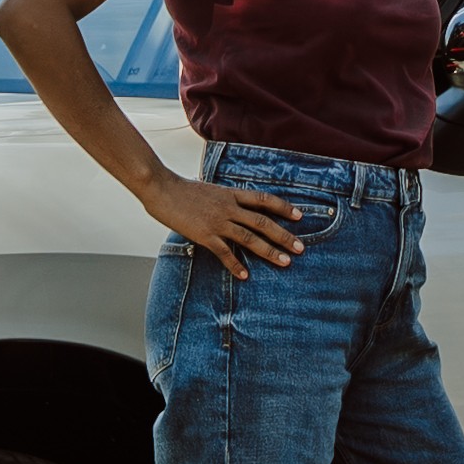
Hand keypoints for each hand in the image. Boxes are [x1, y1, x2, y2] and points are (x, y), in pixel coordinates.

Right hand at [141, 170, 306, 268]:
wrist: (162, 188)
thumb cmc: (183, 189)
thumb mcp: (210, 190)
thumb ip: (224, 200)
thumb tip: (234, 206)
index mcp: (231, 194)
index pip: (264, 199)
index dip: (283, 208)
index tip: (299, 216)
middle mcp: (229, 207)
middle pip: (263, 222)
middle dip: (284, 235)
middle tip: (300, 248)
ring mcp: (218, 221)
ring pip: (250, 238)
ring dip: (269, 251)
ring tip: (285, 262)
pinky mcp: (204, 234)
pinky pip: (224, 252)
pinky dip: (235, 265)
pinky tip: (245, 276)